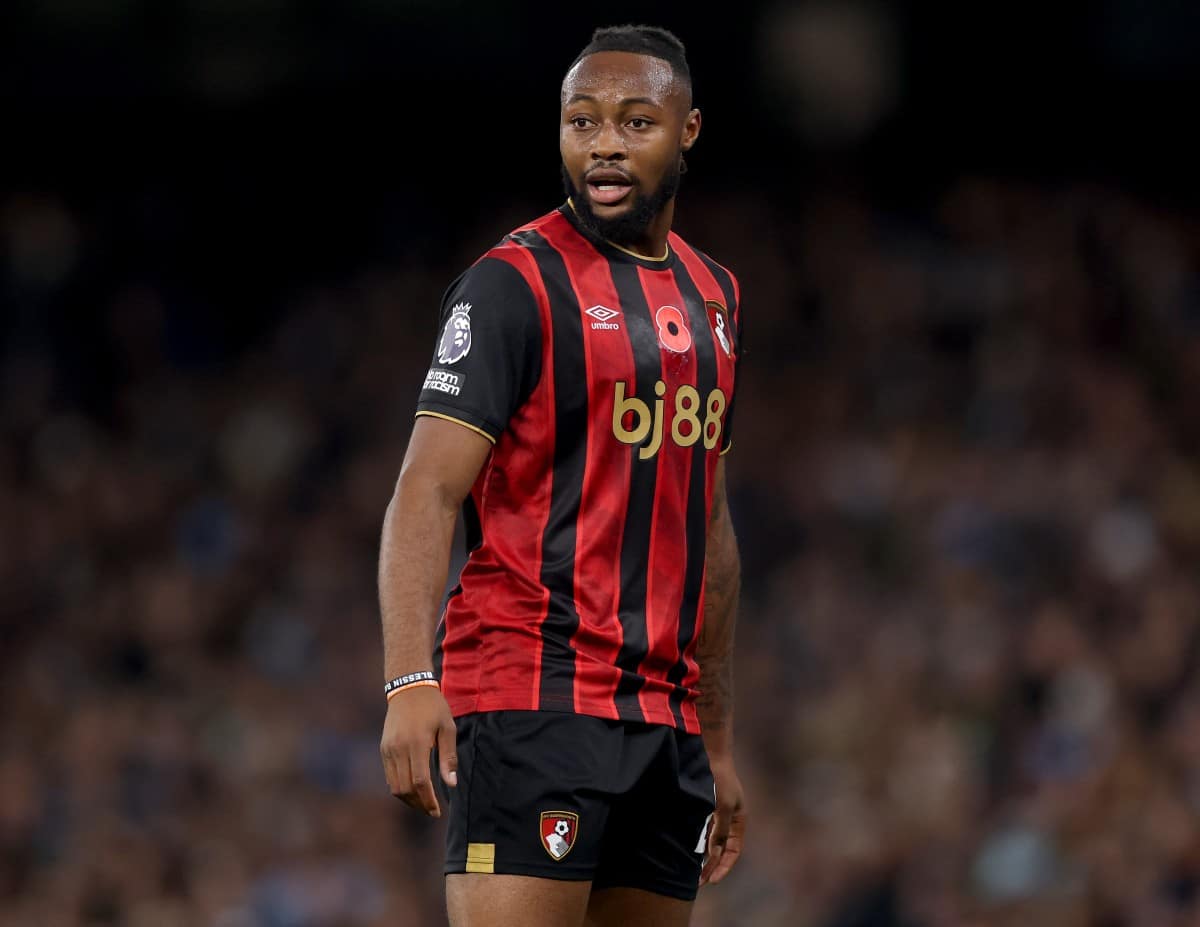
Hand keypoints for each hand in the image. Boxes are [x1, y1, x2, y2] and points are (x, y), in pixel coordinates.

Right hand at [379, 685, 457, 816]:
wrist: (408, 688)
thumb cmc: (433, 707)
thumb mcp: (447, 728)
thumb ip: (448, 757)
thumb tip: (451, 784)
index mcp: (417, 743)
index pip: (420, 782)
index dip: (428, 800)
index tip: (437, 811)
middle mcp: (399, 749)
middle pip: (405, 789)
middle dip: (419, 804)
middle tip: (432, 810)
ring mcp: (388, 749)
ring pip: (394, 786)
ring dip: (408, 799)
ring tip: (423, 802)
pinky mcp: (384, 749)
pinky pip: (389, 776)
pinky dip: (400, 787)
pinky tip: (413, 788)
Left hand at [701, 755, 745, 885]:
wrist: (709, 754)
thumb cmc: (719, 779)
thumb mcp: (722, 807)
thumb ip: (720, 831)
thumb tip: (714, 854)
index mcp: (739, 821)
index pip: (733, 851)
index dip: (724, 867)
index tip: (712, 880)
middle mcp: (729, 820)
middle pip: (722, 850)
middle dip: (712, 866)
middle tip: (698, 882)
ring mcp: (717, 814)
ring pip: (711, 842)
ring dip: (703, 857)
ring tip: (692, 872)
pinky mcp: (704, 808)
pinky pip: (702, 831)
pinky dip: (697, 843)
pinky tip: (687, 851)